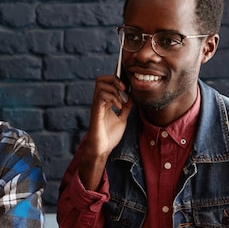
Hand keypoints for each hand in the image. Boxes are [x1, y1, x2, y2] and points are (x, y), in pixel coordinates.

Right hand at [79, 75, 131, 190]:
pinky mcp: (96, 111)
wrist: (103, 149)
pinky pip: (102, 96)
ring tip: (122, 99)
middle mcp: (99, 102)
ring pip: (100, 84)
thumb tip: (132, 97)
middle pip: (101, 79)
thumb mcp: (122, 119)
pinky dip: (112, 98)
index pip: (107, 83)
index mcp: (105, 102)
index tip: (128, 83)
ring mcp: (97, 105)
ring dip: (114, 88)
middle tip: (124, 88)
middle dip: (114, 79)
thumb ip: (126, 108)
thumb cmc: (109, 136)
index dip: (116, 78)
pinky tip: (119, 106)